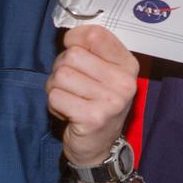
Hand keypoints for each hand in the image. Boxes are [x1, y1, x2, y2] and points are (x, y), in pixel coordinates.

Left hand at [46, 25, 139, 167]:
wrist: (99, 147)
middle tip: (71, 85)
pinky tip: (67, 112)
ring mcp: (110, 101)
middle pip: (72, 55)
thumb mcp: (105, 74)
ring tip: (70, 99)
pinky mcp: (92, 118)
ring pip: (60, 75)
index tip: (73, 50)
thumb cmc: (97, 104)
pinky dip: (54, 104)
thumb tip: (69, 34)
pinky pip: (55, 96)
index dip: (75, 39)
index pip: (96, 35)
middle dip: (61, 68)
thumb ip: (93, 52)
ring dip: (56, 88)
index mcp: (128, 65)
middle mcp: (124, 82)